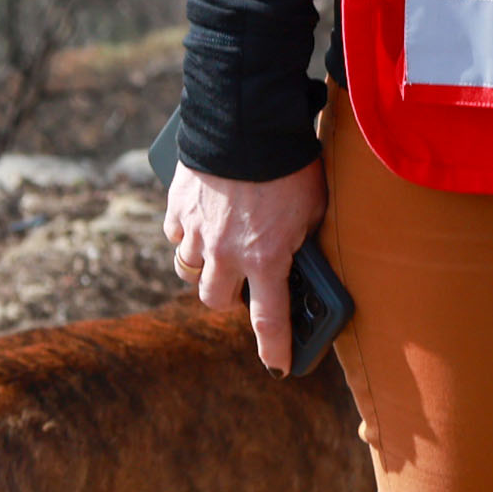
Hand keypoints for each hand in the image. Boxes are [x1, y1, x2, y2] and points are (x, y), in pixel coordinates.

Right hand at [165, 160, 327, 374]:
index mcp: (266, 258)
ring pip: (191, 270)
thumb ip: (303, 238)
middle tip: (245, 279)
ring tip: (222, 246)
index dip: (276, 349)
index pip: (271, 320)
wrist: (247, 123)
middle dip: (230, 296)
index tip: (280, 368)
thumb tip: (299, 255)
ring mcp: (197, 233)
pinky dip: (189, 232)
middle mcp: (226, 254)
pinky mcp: (177, 210)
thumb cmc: (292, 163)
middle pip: (217, 300)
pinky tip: (205, 217)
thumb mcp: (315, 206)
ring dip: (206, 265)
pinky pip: (177, 235)